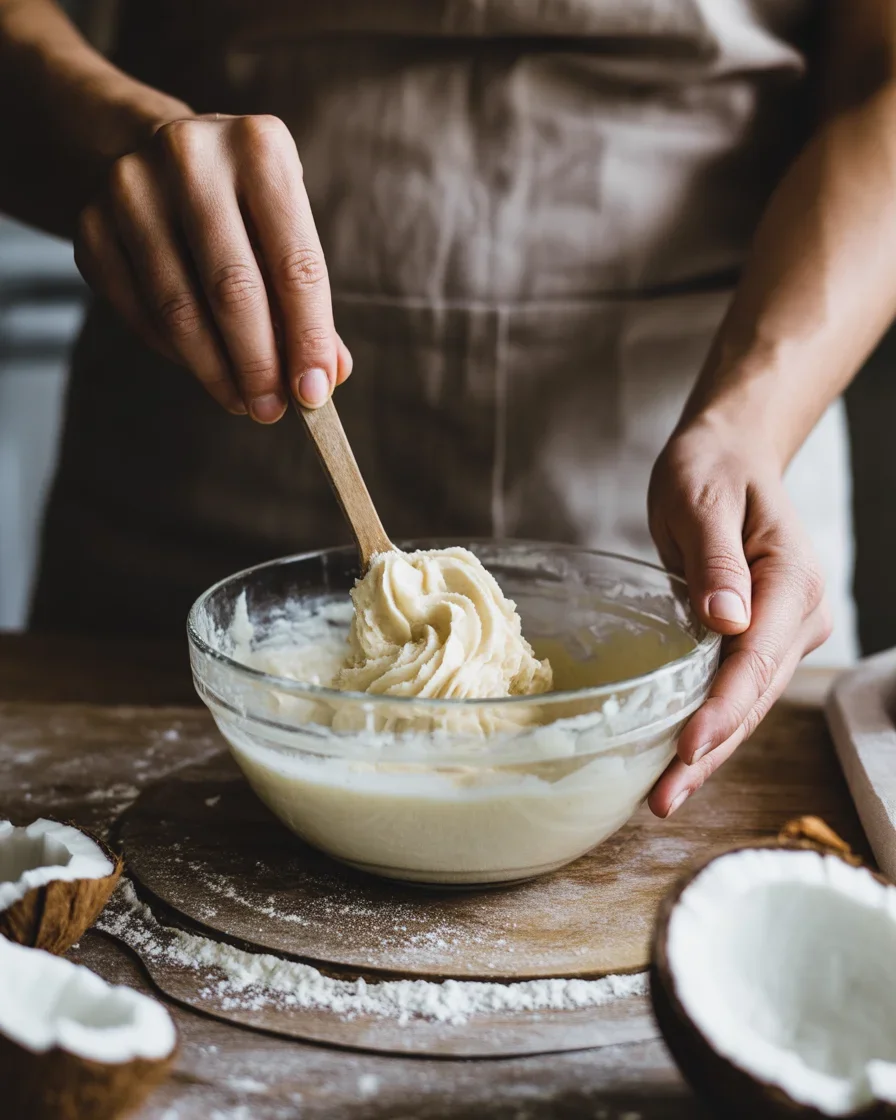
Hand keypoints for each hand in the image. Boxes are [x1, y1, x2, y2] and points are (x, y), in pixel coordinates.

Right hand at [74, 113, 351, 419]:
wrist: (150, 151)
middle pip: (233, 288)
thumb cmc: (241, 205)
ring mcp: (131, 187)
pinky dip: (175, 352)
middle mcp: (192, 156)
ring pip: (178, 307)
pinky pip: (138, 311)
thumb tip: (328, 375)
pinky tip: (203, 368)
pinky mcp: (91, 224)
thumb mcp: (285, 230)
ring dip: (216, 370)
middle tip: (273, 411)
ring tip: (243, 402)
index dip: (308, 338)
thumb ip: (309, 301)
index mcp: (260, 148)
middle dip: (259, 364)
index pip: (294, 264)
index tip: (315, 393)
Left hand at [646, 416, 831, 816]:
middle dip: (711, 751)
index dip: (723, 708)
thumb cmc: (712, 469)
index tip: (688, 748)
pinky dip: (707, 726)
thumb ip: (716, 560)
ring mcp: (783, 631)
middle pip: (754, 695)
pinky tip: (676, 761)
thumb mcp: (702, 499)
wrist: (730, 456)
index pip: (758, 658)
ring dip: (707, 752)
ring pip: (746, 704)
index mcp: (793, 580)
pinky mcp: (759, 639)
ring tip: (662, 797)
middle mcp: (799, 615)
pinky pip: (734, 690)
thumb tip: (727, 622)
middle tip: (663, 799)